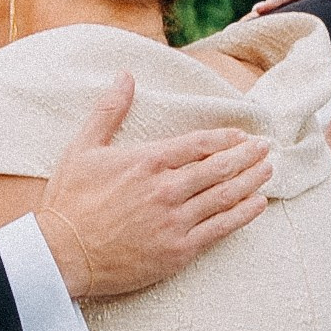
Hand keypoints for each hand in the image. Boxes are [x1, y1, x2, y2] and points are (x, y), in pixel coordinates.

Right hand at [33, 75, 274, 305]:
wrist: (63, 254)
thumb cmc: (70, 202)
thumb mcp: (83, 147)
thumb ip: (109, 110)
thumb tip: (125, 75)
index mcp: (148, 161)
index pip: (199, 143)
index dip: (225, 138)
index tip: (242, 135)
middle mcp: (167, 188)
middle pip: (219, 168)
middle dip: (247, 156)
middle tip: (265, 148)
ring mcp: (175, 220)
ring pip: (225, 195)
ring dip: (251, 181)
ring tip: (268, 170)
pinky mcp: (179, 250)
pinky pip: (221, 229)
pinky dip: (243, 214)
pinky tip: (258, 205)